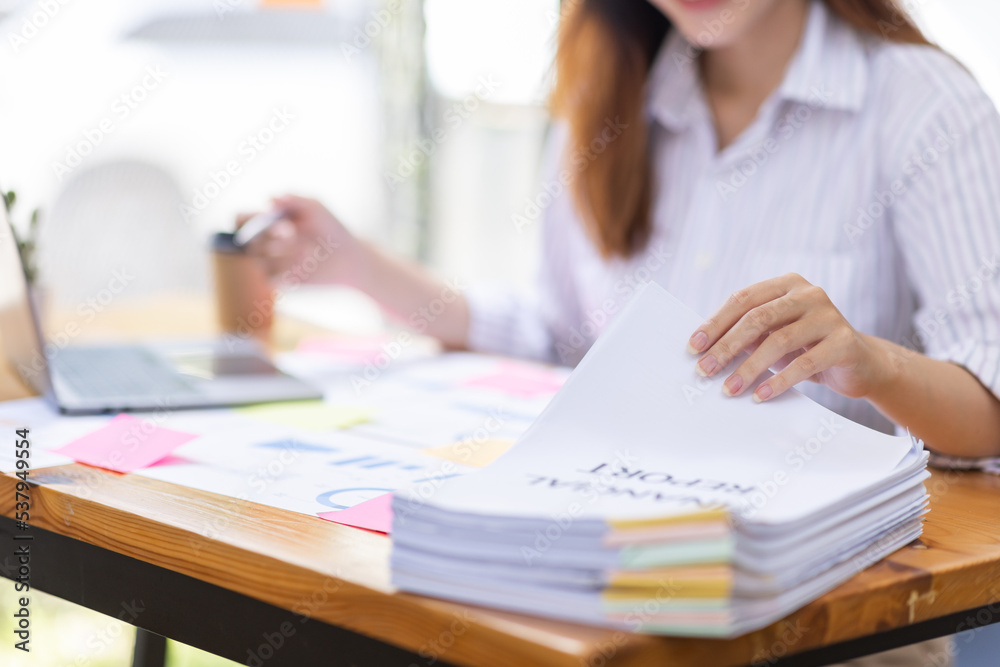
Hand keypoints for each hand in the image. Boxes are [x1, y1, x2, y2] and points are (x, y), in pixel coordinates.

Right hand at [235, 194, 362, 285]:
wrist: (348, 258)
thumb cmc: (331, 229)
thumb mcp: (316, 208)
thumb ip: (294, 199)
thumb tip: (270, 199)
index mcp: (267, 222)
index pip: (241, 220)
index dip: (244, 219)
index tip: (262, 217)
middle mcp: (264, 243)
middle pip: (247, 239)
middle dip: (267, 233)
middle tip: (290, 230)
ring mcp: (269, 263)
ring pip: (257, 257)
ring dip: (280, 250)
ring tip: (306, 247)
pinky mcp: (279, 281)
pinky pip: (269, 276)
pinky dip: (285, 268)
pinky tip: (305, 262)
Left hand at [686, 273, 891, 401]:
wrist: (863, 363)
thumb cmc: (808, 347)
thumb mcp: (776, 335)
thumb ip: (748, 334)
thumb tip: (705, 350)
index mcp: (787, 285)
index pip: (743, 300)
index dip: (716, 323)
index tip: (693, 347)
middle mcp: (809, 294)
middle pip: (757, 318)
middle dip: (726, 347)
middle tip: (704, 370)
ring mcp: (829, 316)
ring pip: (778, 341)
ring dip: (749, 368)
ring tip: (729, 389)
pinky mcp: (844, 342)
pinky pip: (804, 364)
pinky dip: (778, 381)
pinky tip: (760, 395)